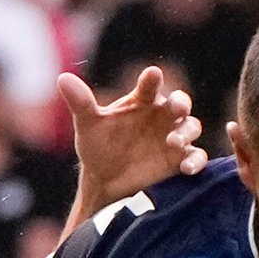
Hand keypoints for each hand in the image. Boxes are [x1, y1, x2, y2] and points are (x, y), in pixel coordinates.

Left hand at [61, 65, 206, 215]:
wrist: (105, 183)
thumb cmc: (98, 147)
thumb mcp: (88, 126)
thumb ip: (81, 103)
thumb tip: (62, 78)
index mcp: (142, 101)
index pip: (150, 85)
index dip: (152, 80)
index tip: (152, 75)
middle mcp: (162, 116)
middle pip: (180, 103)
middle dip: (181, 103)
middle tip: (177, 106)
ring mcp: (174, 137)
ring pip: (191, 127)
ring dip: (186, 132)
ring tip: (173, 142)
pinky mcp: (181, 160)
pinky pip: (196, 157)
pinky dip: (195, 161)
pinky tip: (186, 168)